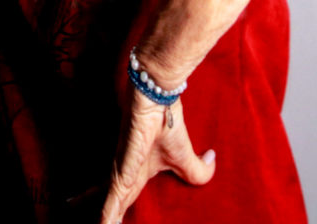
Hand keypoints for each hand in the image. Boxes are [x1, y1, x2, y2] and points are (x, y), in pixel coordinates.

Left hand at [99, 90, 214, 222]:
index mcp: (136, 173)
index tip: (110, 221)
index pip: (122, 196)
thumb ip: (199, 169)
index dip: (115, 209)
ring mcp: (121, 173)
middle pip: (110, 201)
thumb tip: (212, 161)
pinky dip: (108, 215)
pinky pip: (114, 198)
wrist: (160, 104)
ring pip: (110, 205)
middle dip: (104, 215)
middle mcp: (125, 174)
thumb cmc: (169, 124)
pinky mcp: (122, 172)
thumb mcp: (187, 156)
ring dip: (106, 220)